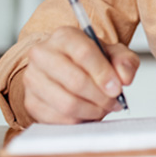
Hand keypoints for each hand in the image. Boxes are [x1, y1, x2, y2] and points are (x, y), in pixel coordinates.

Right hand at [21, 25, 138, 123]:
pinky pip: (58, 119)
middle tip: (113, 102)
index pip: (84, 53)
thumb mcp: (113, 54)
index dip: (103, 74)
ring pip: (67, 103)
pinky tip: (87, 113)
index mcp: (64, 36)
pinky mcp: (31, 101)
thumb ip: (124, 61)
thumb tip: (124, 78)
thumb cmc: (90, 61)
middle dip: (100, 96)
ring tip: (102, 108)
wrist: (68, 69)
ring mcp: (33, 79)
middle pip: (75, 80)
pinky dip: (78, 120)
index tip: (117, 88)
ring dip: (91, 110)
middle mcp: (42, 54)